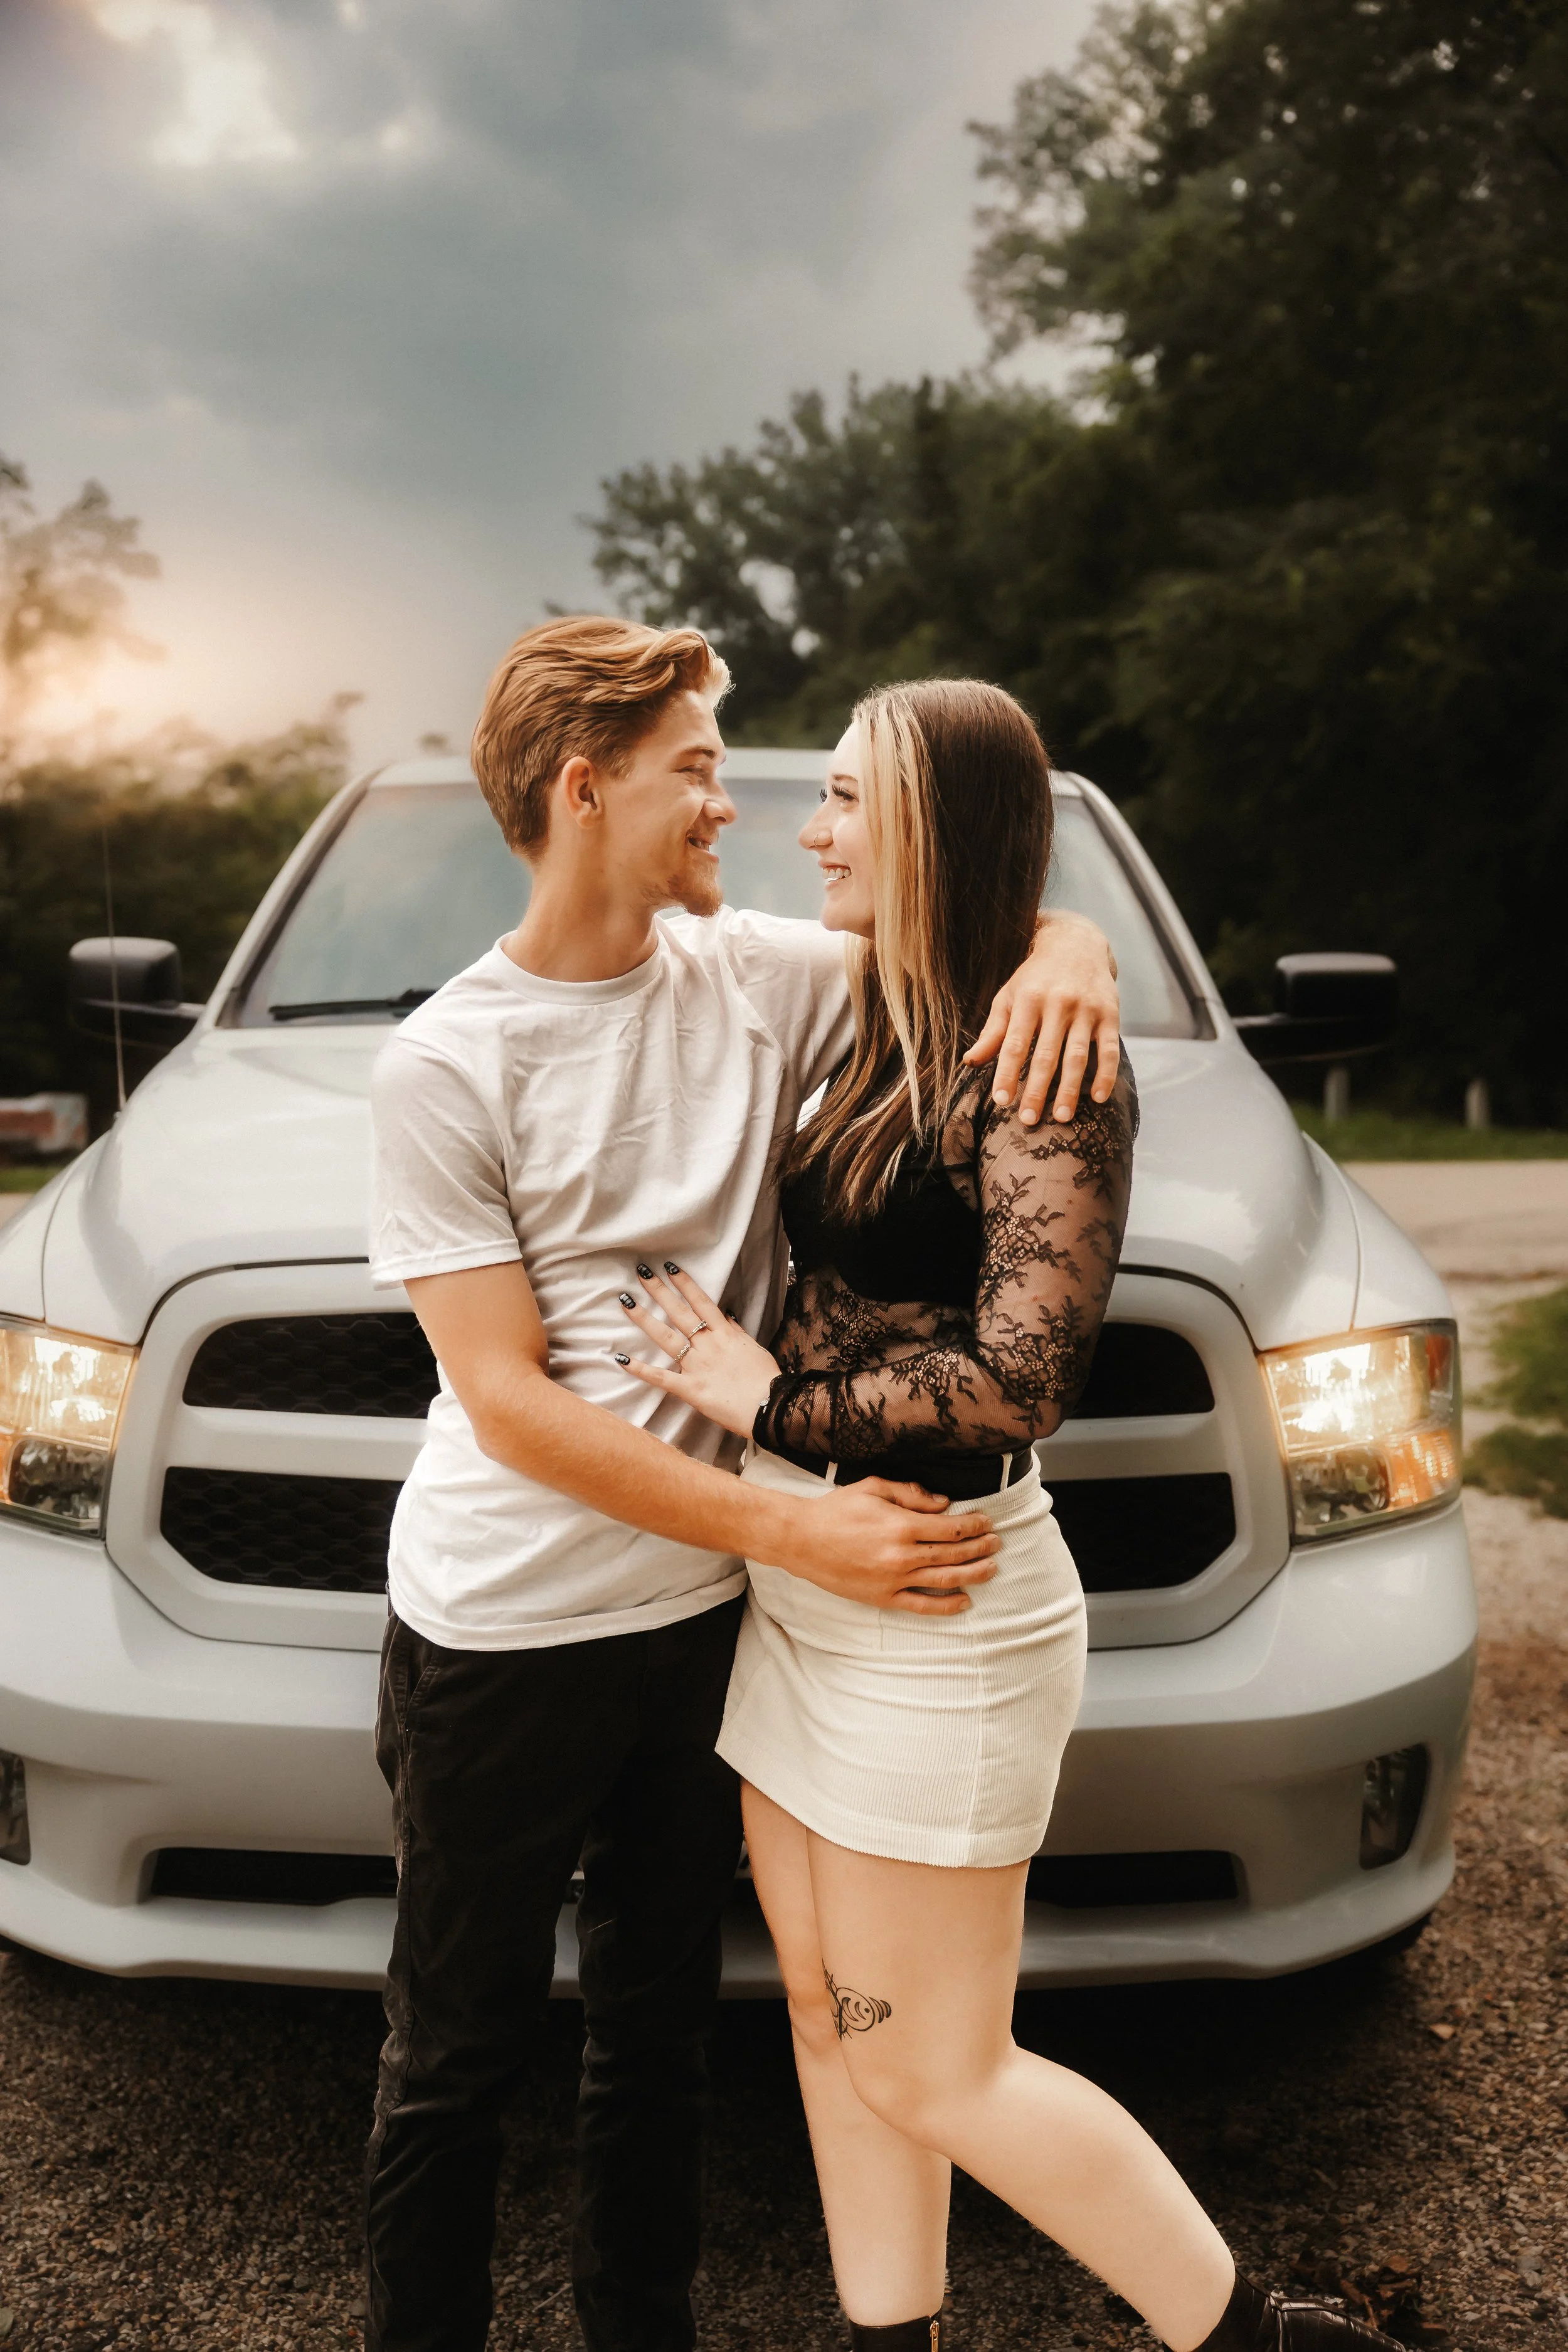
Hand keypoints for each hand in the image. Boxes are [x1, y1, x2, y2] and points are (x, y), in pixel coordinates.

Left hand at [616, 1261, 778, 1437]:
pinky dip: (640, 1369)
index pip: (701, 1302)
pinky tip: (621, 1358)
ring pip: (666, 1337)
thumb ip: (737, 1331)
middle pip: (679, 1312)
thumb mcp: (753, 1348)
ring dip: (644, 1319)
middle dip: (659, 1291)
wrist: (770, 1407)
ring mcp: (697, 1366)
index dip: (684, 1283)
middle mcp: (708, 1345)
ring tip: (626, 1302)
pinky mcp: (690, 1389)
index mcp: (724, 1334)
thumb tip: (727, 1313)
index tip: (669, 1267)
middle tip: (641, 1272)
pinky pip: (661, 1378)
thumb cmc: (765, 1379)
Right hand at [769, 1478, 1000, 1614]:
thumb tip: (944, 1504)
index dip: (974, 1525)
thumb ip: (911, 1494)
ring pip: (944, 1580)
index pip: (951, 1528)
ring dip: (973, 1575)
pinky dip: (946, 1606)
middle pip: (953, 1554)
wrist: (801, 1540)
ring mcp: (893, 1580)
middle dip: (980, 1548)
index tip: (987, 1522)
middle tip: (996, 1543)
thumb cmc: (836, 1510)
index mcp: (901, 1525)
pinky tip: (965, 1601)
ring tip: (991, 1569)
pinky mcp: (882, 1598)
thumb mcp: (873, 1488)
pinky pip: (921, 1606)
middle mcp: (902, 1555)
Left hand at [963, 909, 1119, 1125]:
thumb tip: (970, 1062)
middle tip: (1028, 1119)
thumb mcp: (1010, 996)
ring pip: (1078, 1056)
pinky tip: (1098, 1098)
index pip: (1015, 1044)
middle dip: (1037, 1089)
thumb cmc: (1035, 977)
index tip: (1002, 1101)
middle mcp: (1058, 1003)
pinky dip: (1106, 1075)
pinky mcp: (1110, 1014)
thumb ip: (993, 1031)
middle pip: (1046, 1055)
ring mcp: (1086, 1009)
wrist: (1076, 942)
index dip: (1008, 1073)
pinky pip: (1109, 1049)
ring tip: (1061, 1117)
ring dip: (1069, 1089)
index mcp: (1028, 999)